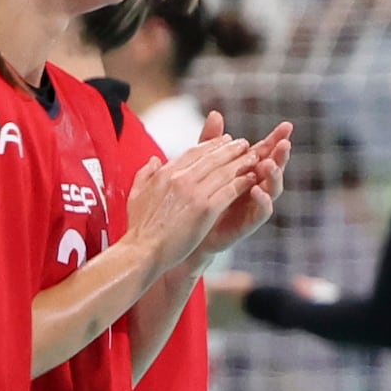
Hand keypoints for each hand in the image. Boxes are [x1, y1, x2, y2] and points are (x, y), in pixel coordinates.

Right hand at [121, 131, 252, 265]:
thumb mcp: (137, 194)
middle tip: (244, 144)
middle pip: (212, 157)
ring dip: (241, 163)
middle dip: (230, 148)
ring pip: (223, 172)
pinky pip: (229, 191)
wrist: (142, 250)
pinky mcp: (206, 210)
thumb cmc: (140, 227)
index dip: (212, 145)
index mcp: (165, 173)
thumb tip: (154, 160)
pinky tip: (252, 179)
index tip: (224, 140)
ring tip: (253, 157)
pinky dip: (242, 183)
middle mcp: (180, 179)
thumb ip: (146, 174)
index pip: (194, 152)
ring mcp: (194, 193)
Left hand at [189, 109, 292, 250]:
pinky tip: (258, 189)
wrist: (187, 232)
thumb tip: (216, 113)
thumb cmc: (199, 197)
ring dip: (274, 176)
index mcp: (247, 171)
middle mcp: (256, 186)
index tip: (286, 126)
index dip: (276, 139)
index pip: (265, 152)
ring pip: (273, 188)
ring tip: (268, 164)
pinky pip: (261, 211)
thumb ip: (211, 142)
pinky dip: (263, 201)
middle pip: (274, 168)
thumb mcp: (204, 165)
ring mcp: (254, 205)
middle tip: (284, 144)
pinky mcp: (248, 223)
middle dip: (281, 156)